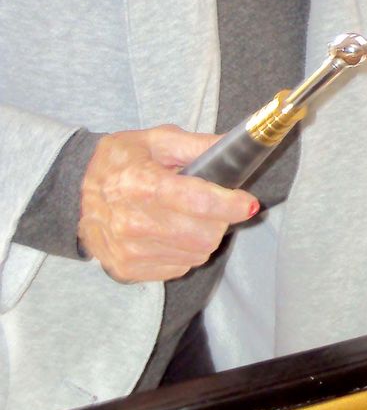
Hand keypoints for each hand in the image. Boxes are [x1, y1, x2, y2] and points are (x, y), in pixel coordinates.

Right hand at [78, 126, 259, 282]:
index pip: (198, 201)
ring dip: (205, 236)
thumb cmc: (121, 161)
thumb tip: (236, 149)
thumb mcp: (156, 140)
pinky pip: (179, 267)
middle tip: (216, 205)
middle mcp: (131, 222)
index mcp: (139, 183)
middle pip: (203, 234)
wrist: (75, 191)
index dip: (231, 204)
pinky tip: (173, 232)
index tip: (249, 202)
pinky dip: (186, 251)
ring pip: (196, 253)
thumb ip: (198, 145)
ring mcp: (128, 251)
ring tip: (191, 217)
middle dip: (221, 219)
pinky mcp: (127, 269)